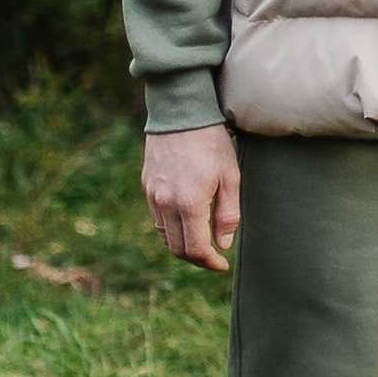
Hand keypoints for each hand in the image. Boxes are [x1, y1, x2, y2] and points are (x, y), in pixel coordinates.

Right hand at [142, 121, 242, 269]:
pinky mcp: (147, 186)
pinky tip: (186, 219)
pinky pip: (157, 218)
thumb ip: (227, 214)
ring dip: (182, 244)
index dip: (210, 262)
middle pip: (177, 248)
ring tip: (201, 239)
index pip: (196, 249)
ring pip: (164, 235)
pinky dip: (171, 227)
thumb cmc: (211, 142)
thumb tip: (223, 243)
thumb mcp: (230, 176)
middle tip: (213, 256)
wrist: (181, 112)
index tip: (222, 265)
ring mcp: (153, 196)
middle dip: (196, 258)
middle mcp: (166, 204)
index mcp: (189, 204)